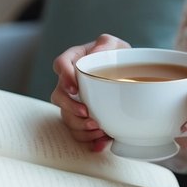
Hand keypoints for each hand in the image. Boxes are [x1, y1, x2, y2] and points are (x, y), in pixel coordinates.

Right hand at [51, 35, 129, 151]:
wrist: (127, 76)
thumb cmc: (117, 57)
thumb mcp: (115, 46)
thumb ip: (107, 43)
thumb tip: (97, 52)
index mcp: (74, 60)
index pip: (60, 64)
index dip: (64, 76)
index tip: (74, 88)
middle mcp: (69, 82)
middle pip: (58, 96)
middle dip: (70, 108)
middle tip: (87, 113)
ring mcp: (74, 101)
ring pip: (66, 117)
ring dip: (79, 127)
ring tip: (99, 130)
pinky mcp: (82, 117)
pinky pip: (78, 132)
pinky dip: (89, 141)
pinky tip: (101, 143)